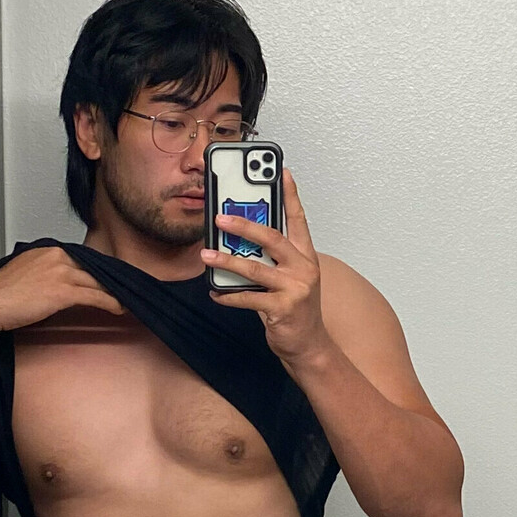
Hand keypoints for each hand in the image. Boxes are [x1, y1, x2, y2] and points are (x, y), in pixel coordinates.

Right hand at [0, 246, 123, 334]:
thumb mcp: (26, 270)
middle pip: (93, 269)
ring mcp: (61, 273)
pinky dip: (110, 303)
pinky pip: (94, 296)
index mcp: (49, 250)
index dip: (99, 271)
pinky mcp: (63, 292)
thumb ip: (46, 270)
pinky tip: (120, 308)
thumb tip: (60, 281)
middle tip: (125, 288)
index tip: (110, 278)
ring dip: (114, 293)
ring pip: (97, 282)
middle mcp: (57, 257)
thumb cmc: (2, 293)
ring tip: (126, 300)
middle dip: (111, 280)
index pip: (83, 258)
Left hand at [202, 168, 327, 367]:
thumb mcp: (291, 279)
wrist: (310, 345)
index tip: (281, 171)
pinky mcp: (283, 309)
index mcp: (306, 256)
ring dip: (227, 261)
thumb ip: (272, 260)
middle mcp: (303, 268)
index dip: (290, 195)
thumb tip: (240, 244)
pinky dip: (228, 296)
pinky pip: (248, 298)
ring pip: (255, 268)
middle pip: (272, 238)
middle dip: (244, 225)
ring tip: (206, 254)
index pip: (298, 219)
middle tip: (220, 217)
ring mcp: (295, 289)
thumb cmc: (297, 309)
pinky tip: (215, 293)